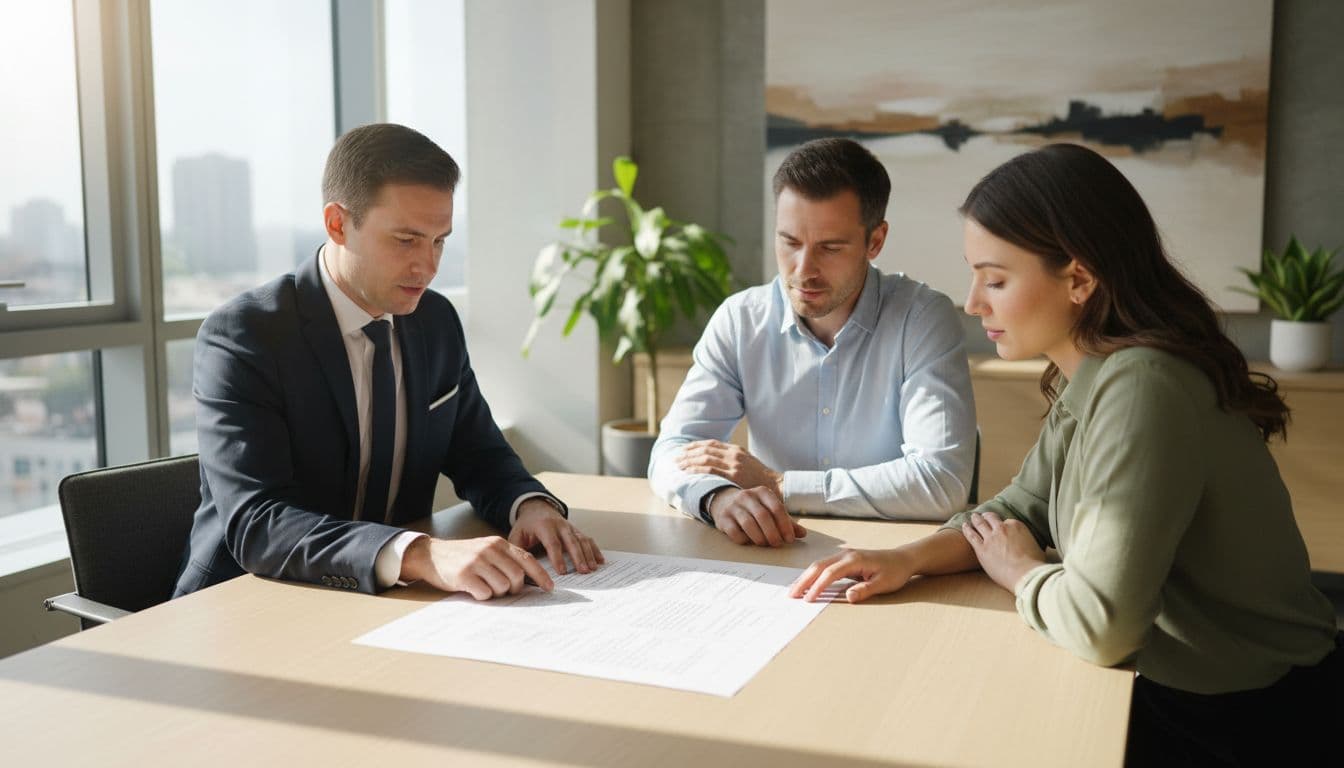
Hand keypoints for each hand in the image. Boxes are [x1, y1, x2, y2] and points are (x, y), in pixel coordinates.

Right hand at [400, 535, 552, 599]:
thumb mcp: (486, 550)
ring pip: (502, 587)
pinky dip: (483, 596)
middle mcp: (489, 550)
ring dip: (496, 593)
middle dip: (514, 589)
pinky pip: (485, 594)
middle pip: (517, 577)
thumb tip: (529, 580)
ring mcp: (477, 562)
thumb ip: (505, 559)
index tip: (549, 588)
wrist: (431, 555)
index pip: (527, 559)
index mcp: (498, 543)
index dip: (541, 575)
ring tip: (484, 586)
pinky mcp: (464, 575)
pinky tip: (473, 589)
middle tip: (503, 590)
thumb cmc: (463, 557)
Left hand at [509, 498, 603, 574]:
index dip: (557, 558)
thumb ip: (518, 551)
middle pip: (571, 541)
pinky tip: (600, 560)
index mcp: (544, 526)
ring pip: (582, 540)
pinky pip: (587, 539)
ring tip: (593, 568)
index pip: (552, 543)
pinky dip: (595, 550)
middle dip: (578, 557)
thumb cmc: (526, 526)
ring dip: (589, 554)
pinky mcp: (576, 530)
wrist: (536, 508)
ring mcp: (570, 527)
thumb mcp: (516, 535)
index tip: (562, 572)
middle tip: (583, 571)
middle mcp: (560, 525)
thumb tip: (520, 569)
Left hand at [678, 440, 782, 494]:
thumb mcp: (747, 462)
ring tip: (679, 465)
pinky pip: (710, 471)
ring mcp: (733, 465)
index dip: (695, 446)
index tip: (685, 449)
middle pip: (705, 450)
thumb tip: (716, 460)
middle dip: (688, 453)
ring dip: (689, 461)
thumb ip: (733, 459)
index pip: (711, 444)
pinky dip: (696, 470)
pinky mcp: (733, 476)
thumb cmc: (760, 478)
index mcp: (736, 450)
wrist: (776, 486)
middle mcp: (733, 455)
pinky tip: (688, 472)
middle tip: (677, 458)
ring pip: (705, 459)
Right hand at [708, 486, 806, 546]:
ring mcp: (733, 506)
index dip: (785, 525)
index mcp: (762, 492)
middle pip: (763, 516)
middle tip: (777, 544)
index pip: (777, 507)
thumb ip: (786, 521)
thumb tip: (803, 534)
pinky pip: (734, 532)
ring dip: (759, 538)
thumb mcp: (769, 509)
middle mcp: (747, 496)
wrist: (724, 501)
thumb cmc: (753, 508)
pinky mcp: (722, 518)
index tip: (789, 539)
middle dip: (772, 533)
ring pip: (748, 524)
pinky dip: (744, 539)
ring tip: (764, 544)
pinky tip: (749, 541)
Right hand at [789, 548, 915, 602]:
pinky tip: (807, 583)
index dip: (818, 587)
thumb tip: (849, 597)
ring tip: (794, 591)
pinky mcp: (844, 559)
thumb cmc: (895, 571)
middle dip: (804, 581)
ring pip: (819, 565)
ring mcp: (844, 556)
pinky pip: (824, 566)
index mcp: (854, 560)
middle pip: (818, 566)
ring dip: (806, 577)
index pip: (830, 574)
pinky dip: (813, 575)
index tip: (808, 599)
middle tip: (791, 595)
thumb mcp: (884, 583)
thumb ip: (866, 589)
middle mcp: (845, 555)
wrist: (902, 558)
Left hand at [961, 511, 1046, 593]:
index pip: (1008, 522)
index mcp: (1017, 526)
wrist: (1026, 574)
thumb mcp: (1038, 547)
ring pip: (980, 524)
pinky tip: (964, 526)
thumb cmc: (1035, 565)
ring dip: (976, 519)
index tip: (1003, 527)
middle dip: (988, 516)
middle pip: (992, 518)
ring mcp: (990, 538)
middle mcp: (1002, 528)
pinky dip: (967, 530)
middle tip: (984, 516)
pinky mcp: (981, 549)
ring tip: (973, 517)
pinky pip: (971, 536)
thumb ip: (1031, 543)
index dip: (1005, 525)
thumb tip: (1033, 547)